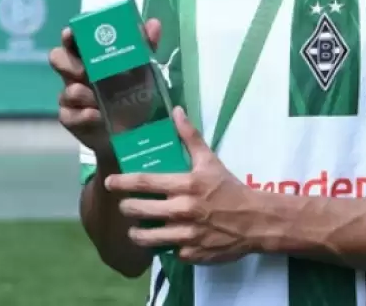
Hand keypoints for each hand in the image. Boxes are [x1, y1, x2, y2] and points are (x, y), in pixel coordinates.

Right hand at [49, 18, 162, 155]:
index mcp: (90, 58)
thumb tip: (153, 23)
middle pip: (57, 59)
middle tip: (85, 72)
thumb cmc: (133, 95)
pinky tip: (97, 116)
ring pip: (66, 90)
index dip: (69, 35)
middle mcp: (76, 74)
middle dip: (69, 64)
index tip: (71, 34)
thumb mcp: (143, 70)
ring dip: (83, 94)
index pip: (73, 41)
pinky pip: (69, 115)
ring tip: (100, 101)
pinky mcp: (71, 119)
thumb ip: (146, 46)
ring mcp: (71, 98)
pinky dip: (84, 115)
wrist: (133, 133)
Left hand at [107, 106, 260, 264]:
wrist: (255, 220)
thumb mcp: (210, 161)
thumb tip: (176, 112)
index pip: (144, 182)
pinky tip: (164, 241)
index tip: (110, 182)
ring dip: (137, 233)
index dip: (122, 182)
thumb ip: (190, 137)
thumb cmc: (229, 189)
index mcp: (185, 185)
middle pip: (138, 210)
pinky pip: (168, 251)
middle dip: (126, 208)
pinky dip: (164, 246)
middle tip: (125, 206)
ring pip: (146, 237)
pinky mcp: (191, 253)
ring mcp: (185, 234)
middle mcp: (182, 210)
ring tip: (135, 229)